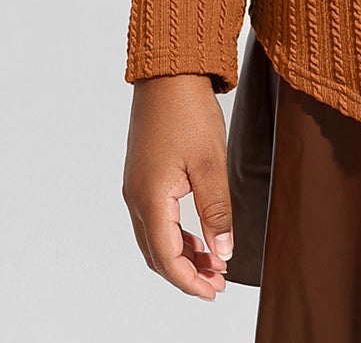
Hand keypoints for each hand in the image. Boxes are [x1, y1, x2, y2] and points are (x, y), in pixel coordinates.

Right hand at [122, 74, 235, 298]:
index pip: (166, 256)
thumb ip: (217, 211)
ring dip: (182, 255)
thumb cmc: (188, 111)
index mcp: (150, 198)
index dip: (190, 280)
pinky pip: (155, 219)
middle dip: (187, 273)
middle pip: (157, 253)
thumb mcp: (211, 162)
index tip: (215, 290)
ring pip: (155, 238)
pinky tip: (199, 236)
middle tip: (218, 283)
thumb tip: (223, 253)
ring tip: (214, 264)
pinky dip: (176, 235)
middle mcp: (136, 197)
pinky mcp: (143, 176)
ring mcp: (136, 187)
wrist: (169, 72)